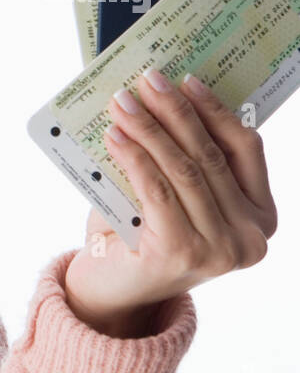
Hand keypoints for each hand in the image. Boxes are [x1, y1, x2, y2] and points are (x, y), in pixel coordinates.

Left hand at [63, 67, 276, 337]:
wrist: (110, 292)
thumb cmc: (140, 236)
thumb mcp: (173, 195)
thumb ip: (183, 159)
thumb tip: (163, 97)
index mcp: (261, 218)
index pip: (246, 150)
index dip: (216, 111)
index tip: (187, 80)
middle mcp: (250, 237)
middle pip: (211, 156)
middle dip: (176, 112)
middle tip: (147, 80)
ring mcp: (220, 249)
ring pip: (184, 170)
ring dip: (150, 129)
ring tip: (123, 103)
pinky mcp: (182, 252)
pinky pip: (157, 190)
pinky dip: (135, 156)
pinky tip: (116, 135)